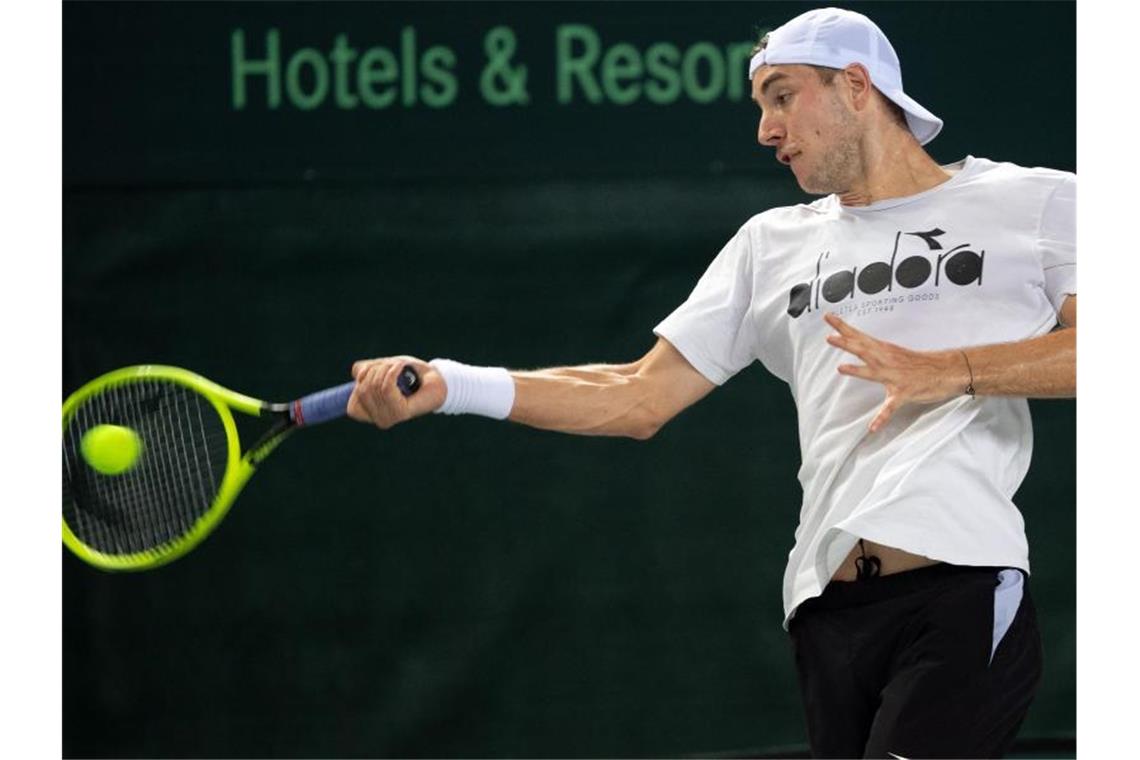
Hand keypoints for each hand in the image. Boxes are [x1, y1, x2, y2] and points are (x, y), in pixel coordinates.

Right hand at [346, 355, 446, 429]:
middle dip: (373, 370)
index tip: (375, 372)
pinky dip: (392, 371)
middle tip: (390, 365)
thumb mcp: (382, 368)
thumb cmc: (410, 374)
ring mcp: (390, 418)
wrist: (437, 380)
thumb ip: (365, 371)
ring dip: (385, 368)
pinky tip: (400, 366)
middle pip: (361, 391)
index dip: (360, 383)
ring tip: (398, 365)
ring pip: (373, 387)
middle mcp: (380, 421)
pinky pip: (386, 387)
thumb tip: (358, 374)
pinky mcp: (401, 413)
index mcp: (373, 416)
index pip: (352, 407)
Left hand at [823, 313, 966, 432]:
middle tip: (829, 337)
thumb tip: (859, 346)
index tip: (828, 317)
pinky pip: (891, 407)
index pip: (860, 336)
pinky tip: (872, 427)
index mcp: (884, 350)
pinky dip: (882, 417)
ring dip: (857, 370)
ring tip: (841, 368)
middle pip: (863, 349)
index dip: (843, 327)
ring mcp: (896, 377)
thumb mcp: (894, 353)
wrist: (947, 370)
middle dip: (846, 343)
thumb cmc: (919, 364)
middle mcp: (887, 360)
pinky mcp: (905, 393)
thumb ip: (876, 351)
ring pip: (874, 372)